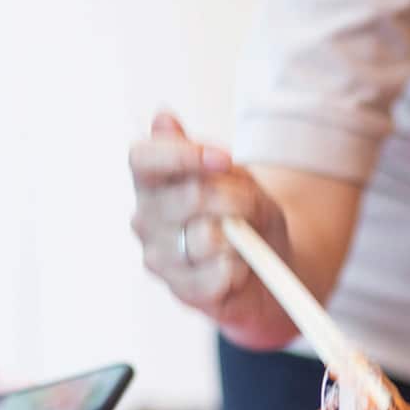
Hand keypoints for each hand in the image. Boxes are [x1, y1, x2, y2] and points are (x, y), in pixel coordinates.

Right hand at [129, 111, 294, 345]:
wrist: (268, 262)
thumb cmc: (245, 213)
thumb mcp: (237, 177)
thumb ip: (199, 155)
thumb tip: (162, 118)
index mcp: (150, 182)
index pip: (141, 158)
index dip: (182, 154)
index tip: (224, 158)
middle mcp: (144, 219)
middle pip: (189, 197)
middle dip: (234, 198)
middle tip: (249, 205)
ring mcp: (158, 258)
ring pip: (207, 237)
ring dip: (241, 236)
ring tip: (243, 239)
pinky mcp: (180, 291)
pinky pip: (218, 274)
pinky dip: (240, 269)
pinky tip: (238, 268)